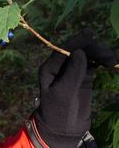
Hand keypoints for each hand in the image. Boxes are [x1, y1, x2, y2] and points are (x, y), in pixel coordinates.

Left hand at [33, 29, 116, 146]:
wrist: (63, 128)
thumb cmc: (58, 111)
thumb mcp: (63, 93)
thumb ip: (72, 73)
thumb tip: (80, 52)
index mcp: (49, 67)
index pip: (63, 49)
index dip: (76, 41)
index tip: (89, 35)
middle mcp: (60, 65)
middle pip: (77, 50)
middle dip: (92, 49)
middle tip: (109, 58)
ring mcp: (72, 69)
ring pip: (86, 55)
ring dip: (98, 54)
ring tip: (112, 61)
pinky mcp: (83, 76)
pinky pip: (93, 63)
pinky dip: (101, 61)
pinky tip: (109, 63)